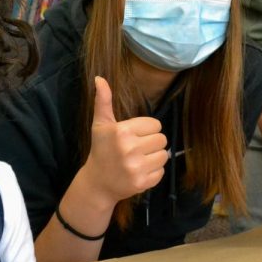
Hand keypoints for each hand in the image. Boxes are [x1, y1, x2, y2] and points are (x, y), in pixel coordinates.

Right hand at [81, 76, 168, 206]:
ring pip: (164, 155)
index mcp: (122, 131)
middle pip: (162, 139)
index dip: (147, 129)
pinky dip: (153, 172)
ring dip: (155, 157)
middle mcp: (130, 149)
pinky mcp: (142, 183)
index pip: (155, 125)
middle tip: (137, 148)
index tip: (135, 135)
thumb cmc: (101, 149)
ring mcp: (136, 168)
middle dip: (152, 143)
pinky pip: (161, 172)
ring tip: (140, 159)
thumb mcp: (100, 124)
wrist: (96, 183)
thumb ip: (103, 100)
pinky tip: (140, 171)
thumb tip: (99, 78)